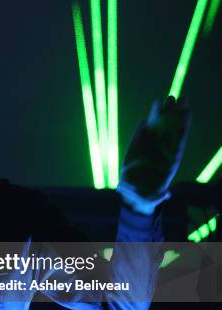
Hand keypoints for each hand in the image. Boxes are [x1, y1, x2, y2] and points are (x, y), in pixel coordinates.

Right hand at [117, 96, 190, 214]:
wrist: (136, 195)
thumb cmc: (148, 196)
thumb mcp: (155, 198)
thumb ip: (159, 196)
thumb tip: (165, 195)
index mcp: (170, 160)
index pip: (179, 138)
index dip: (183, 124)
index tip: (187, 110)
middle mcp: (161, 151)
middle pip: (169, 129)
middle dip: (174, 114)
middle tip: (178, 98)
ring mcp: (149, 148)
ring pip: (156, 128)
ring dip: (160, 115)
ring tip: (164, 99)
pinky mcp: (136, 149)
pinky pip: (141, 136)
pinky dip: (143, 128)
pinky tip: (147, 118)